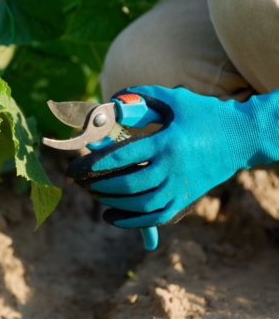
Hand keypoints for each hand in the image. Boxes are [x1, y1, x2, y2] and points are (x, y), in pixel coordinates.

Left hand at [68, 85, 278, 228]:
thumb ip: (141, 97)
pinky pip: (156, 216)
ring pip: (141, 203)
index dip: (96, 162)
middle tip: (80, 181)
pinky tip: (110, 216)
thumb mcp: (173, 99)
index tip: (76, 166)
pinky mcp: (186, 198)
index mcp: (166, 142)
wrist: (242, 136)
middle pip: (129, 183)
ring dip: (113, 201)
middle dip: (100, 184)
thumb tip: (112, 102)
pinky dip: (131, 221)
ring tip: (95, 193)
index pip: (124, 154)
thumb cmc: (204, 114)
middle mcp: (173, 167)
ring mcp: (181, 186)